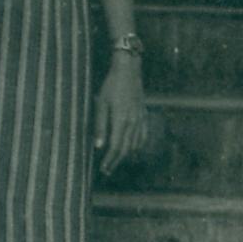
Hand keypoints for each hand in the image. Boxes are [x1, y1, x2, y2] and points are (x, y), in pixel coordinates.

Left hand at [94, 57, 148, 175]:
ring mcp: (140, 119)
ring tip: (116, 162)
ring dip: (125, 155)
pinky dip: (138, 145)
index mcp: (121, 121)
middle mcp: (133, 123)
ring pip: (135, 144)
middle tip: (107, 171)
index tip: (103, 169)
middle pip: (125, 149)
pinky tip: (133, 149)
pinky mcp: (144, 114)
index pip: (116, 147)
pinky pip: (143, 135)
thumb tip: (98, 146)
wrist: (128, 70)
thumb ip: (100, 126)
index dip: (109, 160)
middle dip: (116, 162)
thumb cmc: (111, 85)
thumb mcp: (101, 104)